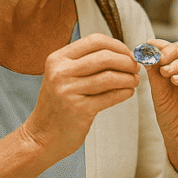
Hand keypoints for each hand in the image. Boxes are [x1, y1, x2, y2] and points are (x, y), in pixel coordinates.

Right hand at [23, 33, 140, 162]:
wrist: (42, 136)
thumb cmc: (58, 105)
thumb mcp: (63, 76)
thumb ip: (85, 62)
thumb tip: (122, 53)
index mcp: (58, 59)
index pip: (95, 41)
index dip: (117, 45)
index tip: (128, 54)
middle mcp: (61, 72)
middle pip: (105, 57)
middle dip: (127, 61)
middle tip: (135, 67)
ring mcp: (69, 91)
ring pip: (110, 77)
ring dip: (128, 78)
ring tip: (134, 81)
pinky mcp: (79, 110)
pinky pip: (111, 96)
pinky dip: (124, 92)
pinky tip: (128, 92)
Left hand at [144, 39, 177, 177]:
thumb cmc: (172, 116)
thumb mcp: (159, 92)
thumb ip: (155, 72)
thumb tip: (147, 51)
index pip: (176, 48)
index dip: (163, 44)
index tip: (148, 46)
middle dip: (173, 50)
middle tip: (160, 58)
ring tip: (165, 73)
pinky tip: (176, 81)